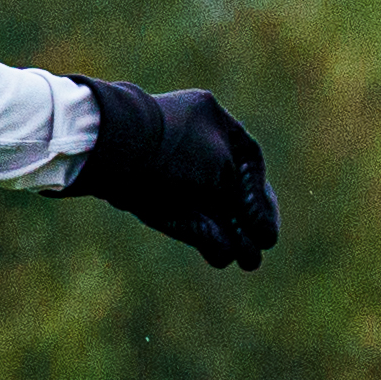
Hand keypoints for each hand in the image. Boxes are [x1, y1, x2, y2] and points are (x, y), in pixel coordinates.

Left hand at [71, 77, 277, 268]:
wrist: (111, 151)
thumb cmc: (173, 150)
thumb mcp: (220, 170)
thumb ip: (243, 197)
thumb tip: (259, 229)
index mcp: (210, 119)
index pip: (248, 160)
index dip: (261, 196)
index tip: (269, 227)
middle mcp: (191, 141)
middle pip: (227, 187)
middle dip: (246, 222)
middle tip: (261, 250)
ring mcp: (167, 167)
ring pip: (206, 206)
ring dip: (229, 234)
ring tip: (246, 261)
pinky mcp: (144, 192)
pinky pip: (181, 214)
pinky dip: (202, 234)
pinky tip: (220, 254)